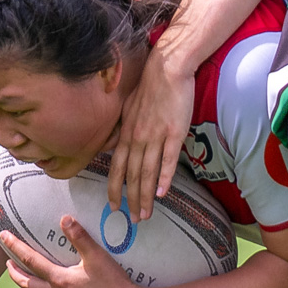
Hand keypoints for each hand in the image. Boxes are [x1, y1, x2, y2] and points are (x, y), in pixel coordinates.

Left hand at [1, 219, 140, 287]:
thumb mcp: (97, 257)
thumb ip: (80, 237)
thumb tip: (64, 219)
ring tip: (27, 280)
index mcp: (59, 280)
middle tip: (8, 262)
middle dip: (15, 272)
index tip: (4, 236)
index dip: (15, 246)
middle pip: (26, 284)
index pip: (30, 260)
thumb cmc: (114, 283)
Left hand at [107, 46, 194, 220]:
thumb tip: (117, 142)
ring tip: (146, 215)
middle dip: (131, 200)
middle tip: (133, 219)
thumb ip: (124, 128)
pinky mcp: (173, 133)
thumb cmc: (149, 85)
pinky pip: (167, 160)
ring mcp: (155, 136)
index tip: (114, 206)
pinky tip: (162, 194)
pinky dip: (164, 179)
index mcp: (126, 133)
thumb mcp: (129, 108)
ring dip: (145, 196)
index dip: (115, 189)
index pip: (118, 167)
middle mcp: (137, 138)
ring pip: (148, 172)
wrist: (167, 68)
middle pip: (132, 175)